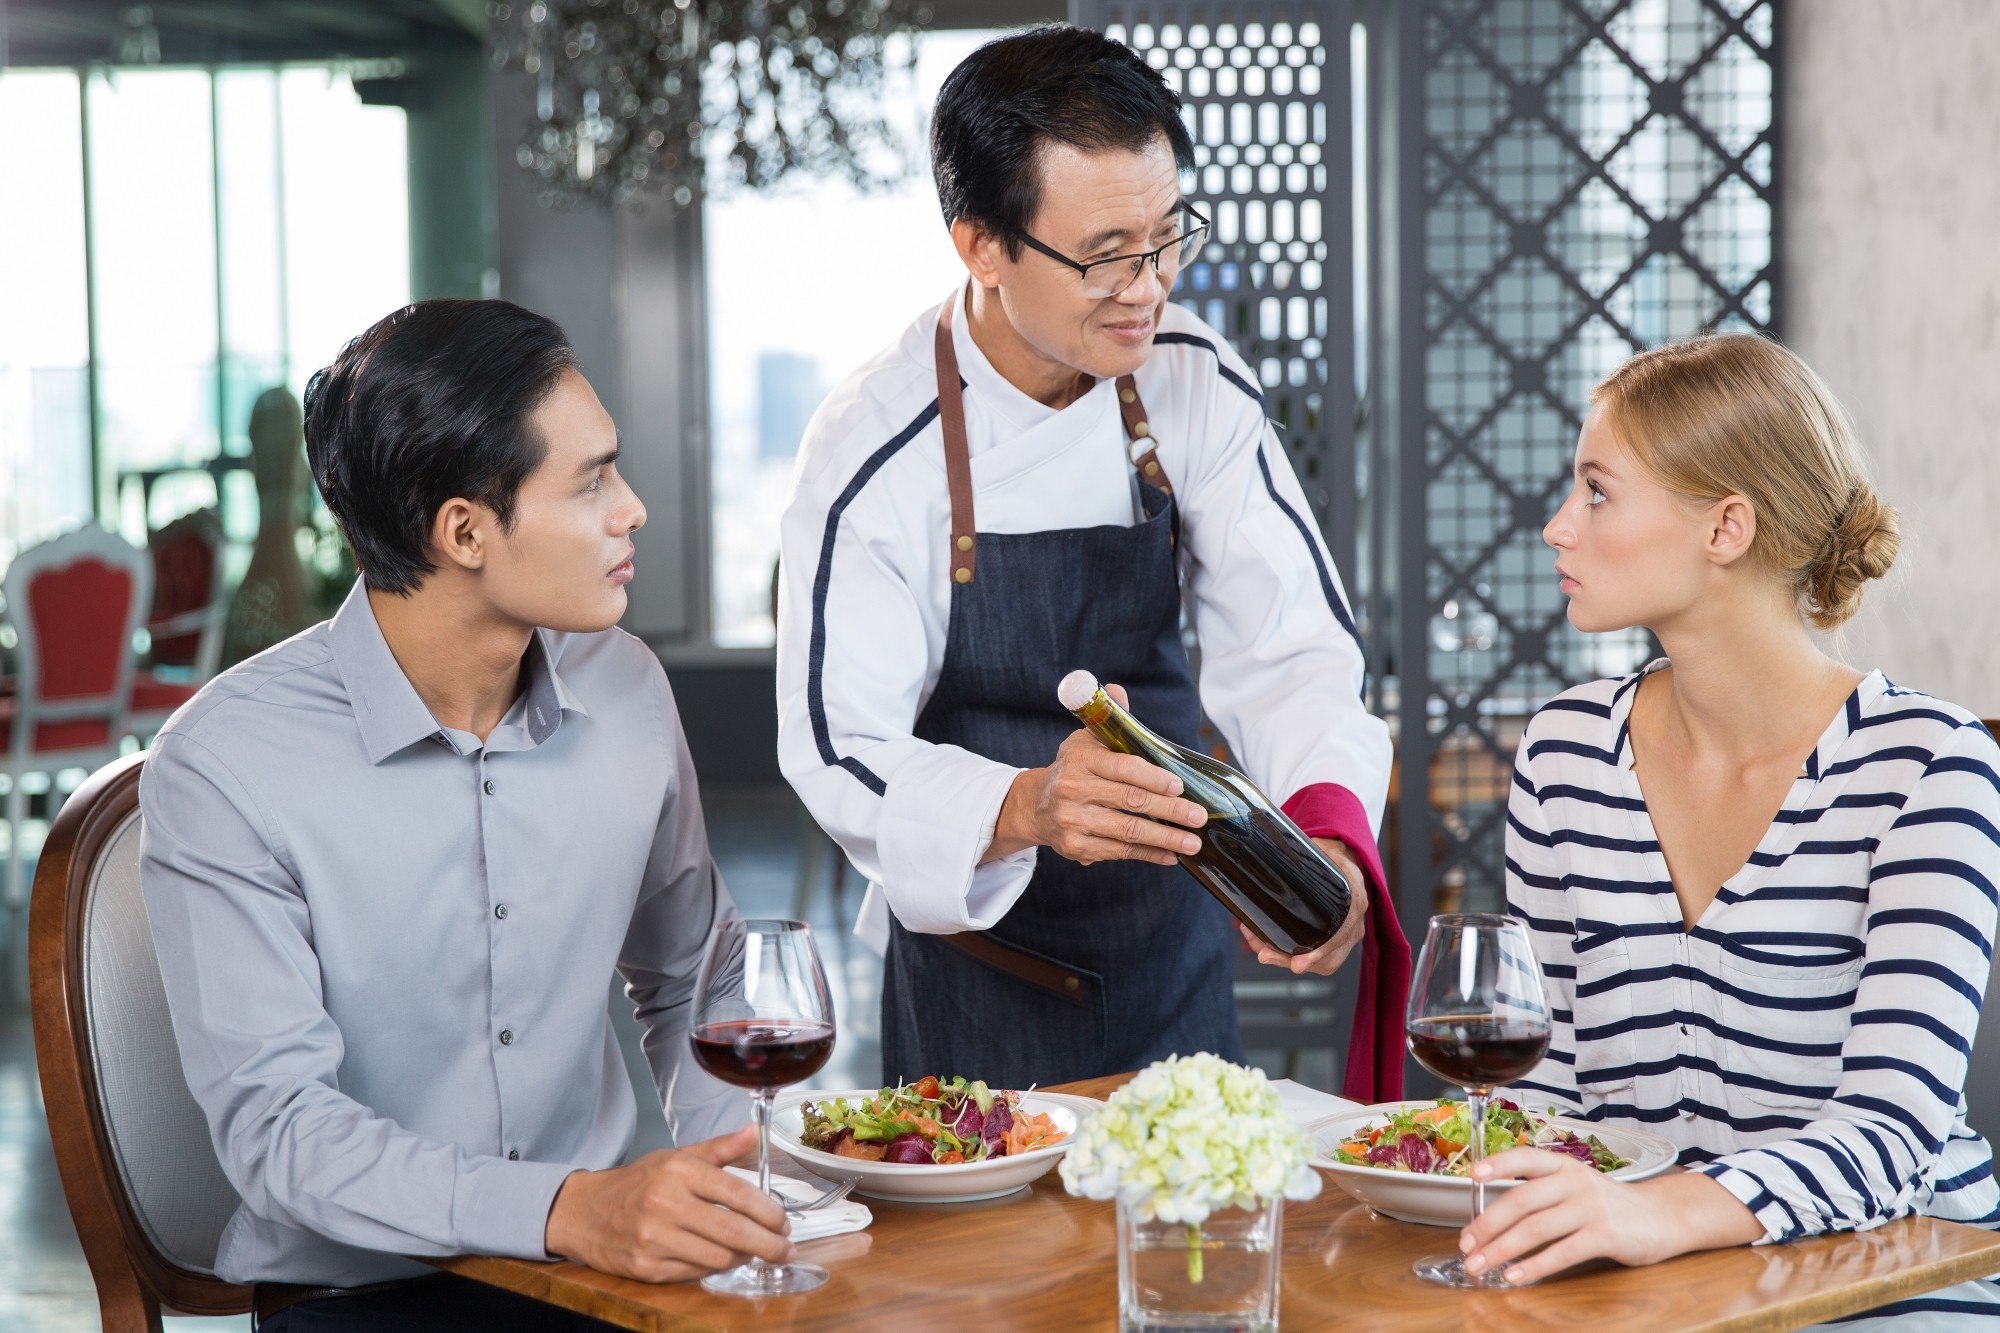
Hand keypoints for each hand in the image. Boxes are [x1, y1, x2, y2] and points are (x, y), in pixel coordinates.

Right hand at [543, 1126, 794, 1282]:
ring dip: (743, 1258)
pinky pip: (695, 1274)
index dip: (767, 1212)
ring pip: (717, 1257)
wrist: (584, 1212)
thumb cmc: (637, 1183)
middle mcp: (666, 1204)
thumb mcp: (676, 1157)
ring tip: (752, 1251)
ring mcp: (654, 1239)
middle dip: (767, 1244)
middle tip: (784, 1249)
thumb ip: (719, 1148)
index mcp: (678, 1171)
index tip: (784, 1222)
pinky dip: (714, 1268)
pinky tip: (721, 1259)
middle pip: (732, 1231)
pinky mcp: (646, 1267)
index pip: (736, 1193)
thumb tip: (754, 1132)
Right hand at [984, 684, 1208, 866]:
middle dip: (1170, 810)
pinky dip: (1148, 854)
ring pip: (1128, 831)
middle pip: (1130, 801)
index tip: (1180, 785)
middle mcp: (1072, 790)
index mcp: (1079, 760)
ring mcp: (1073, 821)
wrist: (1036, 805)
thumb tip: (1118, 690)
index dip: (1154, 777)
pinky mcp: (1075, 847)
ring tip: (1193, 842)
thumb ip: (1109, 719)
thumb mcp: (1085, 740)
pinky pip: (1119, 852)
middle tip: (1198, 816)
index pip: (1122, 767)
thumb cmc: (1073, 769)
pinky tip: (1170, 855)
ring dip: (1165, 838)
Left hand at [1241, 837, 1368, 974]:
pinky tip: (1267, 945)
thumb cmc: (1332, 857)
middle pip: (1326, 959)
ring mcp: (1345, 937)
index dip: (1318, 953)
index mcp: (1354, 902)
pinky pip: (1313, 958)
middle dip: (1290, 959)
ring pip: (1318, 963)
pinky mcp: (1333, 942)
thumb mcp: (1324, 851)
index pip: (1340, 935)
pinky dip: (1288, 955)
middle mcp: (1353, 925)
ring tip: (1260, 946)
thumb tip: (1279, 851)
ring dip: (1284, 958)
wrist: (1342, 860)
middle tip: (1264, 954)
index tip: (1298, 964)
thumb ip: (1308, 854)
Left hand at [1456, 1148, 1762, 1283]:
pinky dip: (1534, 1266)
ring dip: (1502, 1249)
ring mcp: (1590, 1207)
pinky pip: (1561, 1252)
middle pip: (1521, 1201)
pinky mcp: (1605, 1235)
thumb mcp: (1576, 1187)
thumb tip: (1492, 1217)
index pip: (1526, 1158)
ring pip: (1536, 1228)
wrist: (1662, 1217)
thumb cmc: (1609, 1204)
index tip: (1472, 1176)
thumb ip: (1541, 1194)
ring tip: (1480, 1265)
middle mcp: (1575, 1181)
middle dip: (1488, 1224)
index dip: (1498, 1164)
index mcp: (1564, 1165)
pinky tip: (1515, 1276)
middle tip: (1466, 1244)